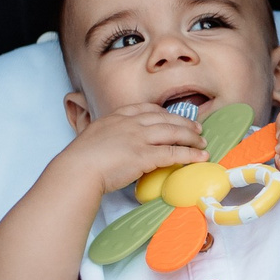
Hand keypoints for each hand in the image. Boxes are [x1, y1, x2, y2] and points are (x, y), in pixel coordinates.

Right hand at [62, 104, 204, 195]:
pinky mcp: (145, 155)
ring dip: (192, 137)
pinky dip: (190, 154)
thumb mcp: (94, 137)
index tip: (173, 116)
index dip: (164, 113)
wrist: (76, 170)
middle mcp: (130, 123)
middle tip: (197, 128)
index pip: (146, 109)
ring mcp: (138, 138)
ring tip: (202, 142)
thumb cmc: (80, 160)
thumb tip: (116, 145)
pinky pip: (174, 153)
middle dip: (184, 123)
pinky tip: (200, 157)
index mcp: (117, 116)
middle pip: (165, 119)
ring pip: (173, 133)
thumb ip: (109, 136)